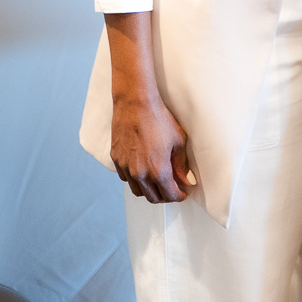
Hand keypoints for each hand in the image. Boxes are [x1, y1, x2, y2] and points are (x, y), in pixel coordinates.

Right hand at [110, 85, 193, 204]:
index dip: (179, 196)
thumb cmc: (158, 119)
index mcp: (158, 171)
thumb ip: (181, 165)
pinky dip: (135, 179)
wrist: (135, 103)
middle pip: (153, 198)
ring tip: (157, 180)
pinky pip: (126, 178)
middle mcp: (140, 173)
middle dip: (165, 196)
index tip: (182, 192)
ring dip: (149, 190)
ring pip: (137, 191)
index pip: (169, 195)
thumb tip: (185, 180)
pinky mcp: (116, 159)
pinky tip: (143, 169)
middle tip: (172, 188)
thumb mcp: (178, 141)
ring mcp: (126, 167)